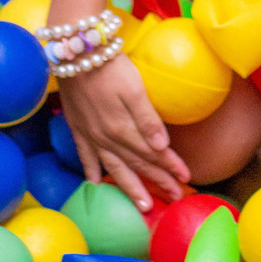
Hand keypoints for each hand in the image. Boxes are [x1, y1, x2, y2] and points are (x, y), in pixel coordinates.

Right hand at [60, 53, 189, 208]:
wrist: (74, 55)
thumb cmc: (110, 68)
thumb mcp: (133, 88)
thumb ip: (147, 119)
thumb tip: (162, 147)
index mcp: (124, 129)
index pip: (152, 154)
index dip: (170, 166)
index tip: (186, 179)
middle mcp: (108, 138)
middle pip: (137, 164)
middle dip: (157, 181)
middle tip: (174, 196)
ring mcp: (91, 136)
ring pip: (114, 167)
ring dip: (130, 187)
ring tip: (143, 206)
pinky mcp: (78, 129)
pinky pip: (86, 157)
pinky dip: (92, 172)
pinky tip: (95, 185)